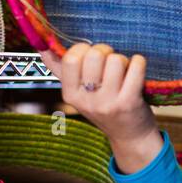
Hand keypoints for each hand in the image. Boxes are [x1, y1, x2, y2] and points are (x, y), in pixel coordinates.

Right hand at [39, 43, 162, 173]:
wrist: (130, 137)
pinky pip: (136, 67)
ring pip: (116, 60)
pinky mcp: (130, 103)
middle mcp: (87, 101)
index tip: (90, 55)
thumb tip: (42, 46)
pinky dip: (139, 62)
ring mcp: (108, 103)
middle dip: (105, 51)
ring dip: (123, 60)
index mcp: (70, 95)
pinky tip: (136, 69)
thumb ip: (60, 69)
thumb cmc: (104, 107)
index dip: (82, 49)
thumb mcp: (78, 93)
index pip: (70, 59)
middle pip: (94, 56)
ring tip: (123, 71)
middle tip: (110, 62)